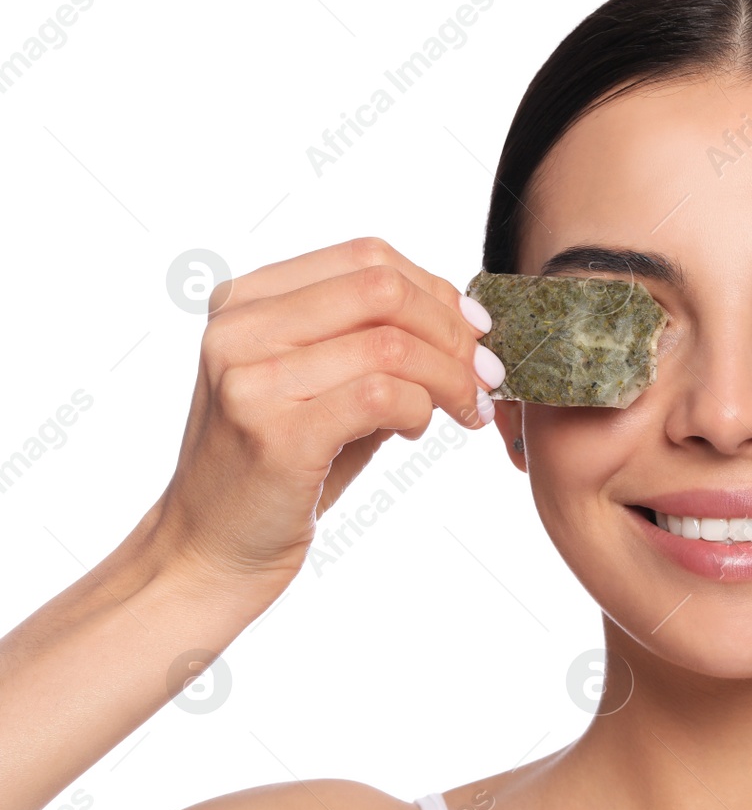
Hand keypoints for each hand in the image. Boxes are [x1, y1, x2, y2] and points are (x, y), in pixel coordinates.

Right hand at [147, 237, 500, 594]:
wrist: (209, 550)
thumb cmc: (277, 468)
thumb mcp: (316, 385)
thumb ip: (372, 342)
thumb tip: (464, 319)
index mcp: (245, 300)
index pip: (365, 258)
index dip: (436, 290)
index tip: (475, 332)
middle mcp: (238, 328)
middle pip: (382, 289)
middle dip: (452, 331)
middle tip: (484, 374)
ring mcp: (250, 379)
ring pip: (390, 344)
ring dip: (450, 378)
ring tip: (464, 409)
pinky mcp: (276, 434)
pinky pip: (382, 395)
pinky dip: (421, 409)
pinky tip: (416, 431)